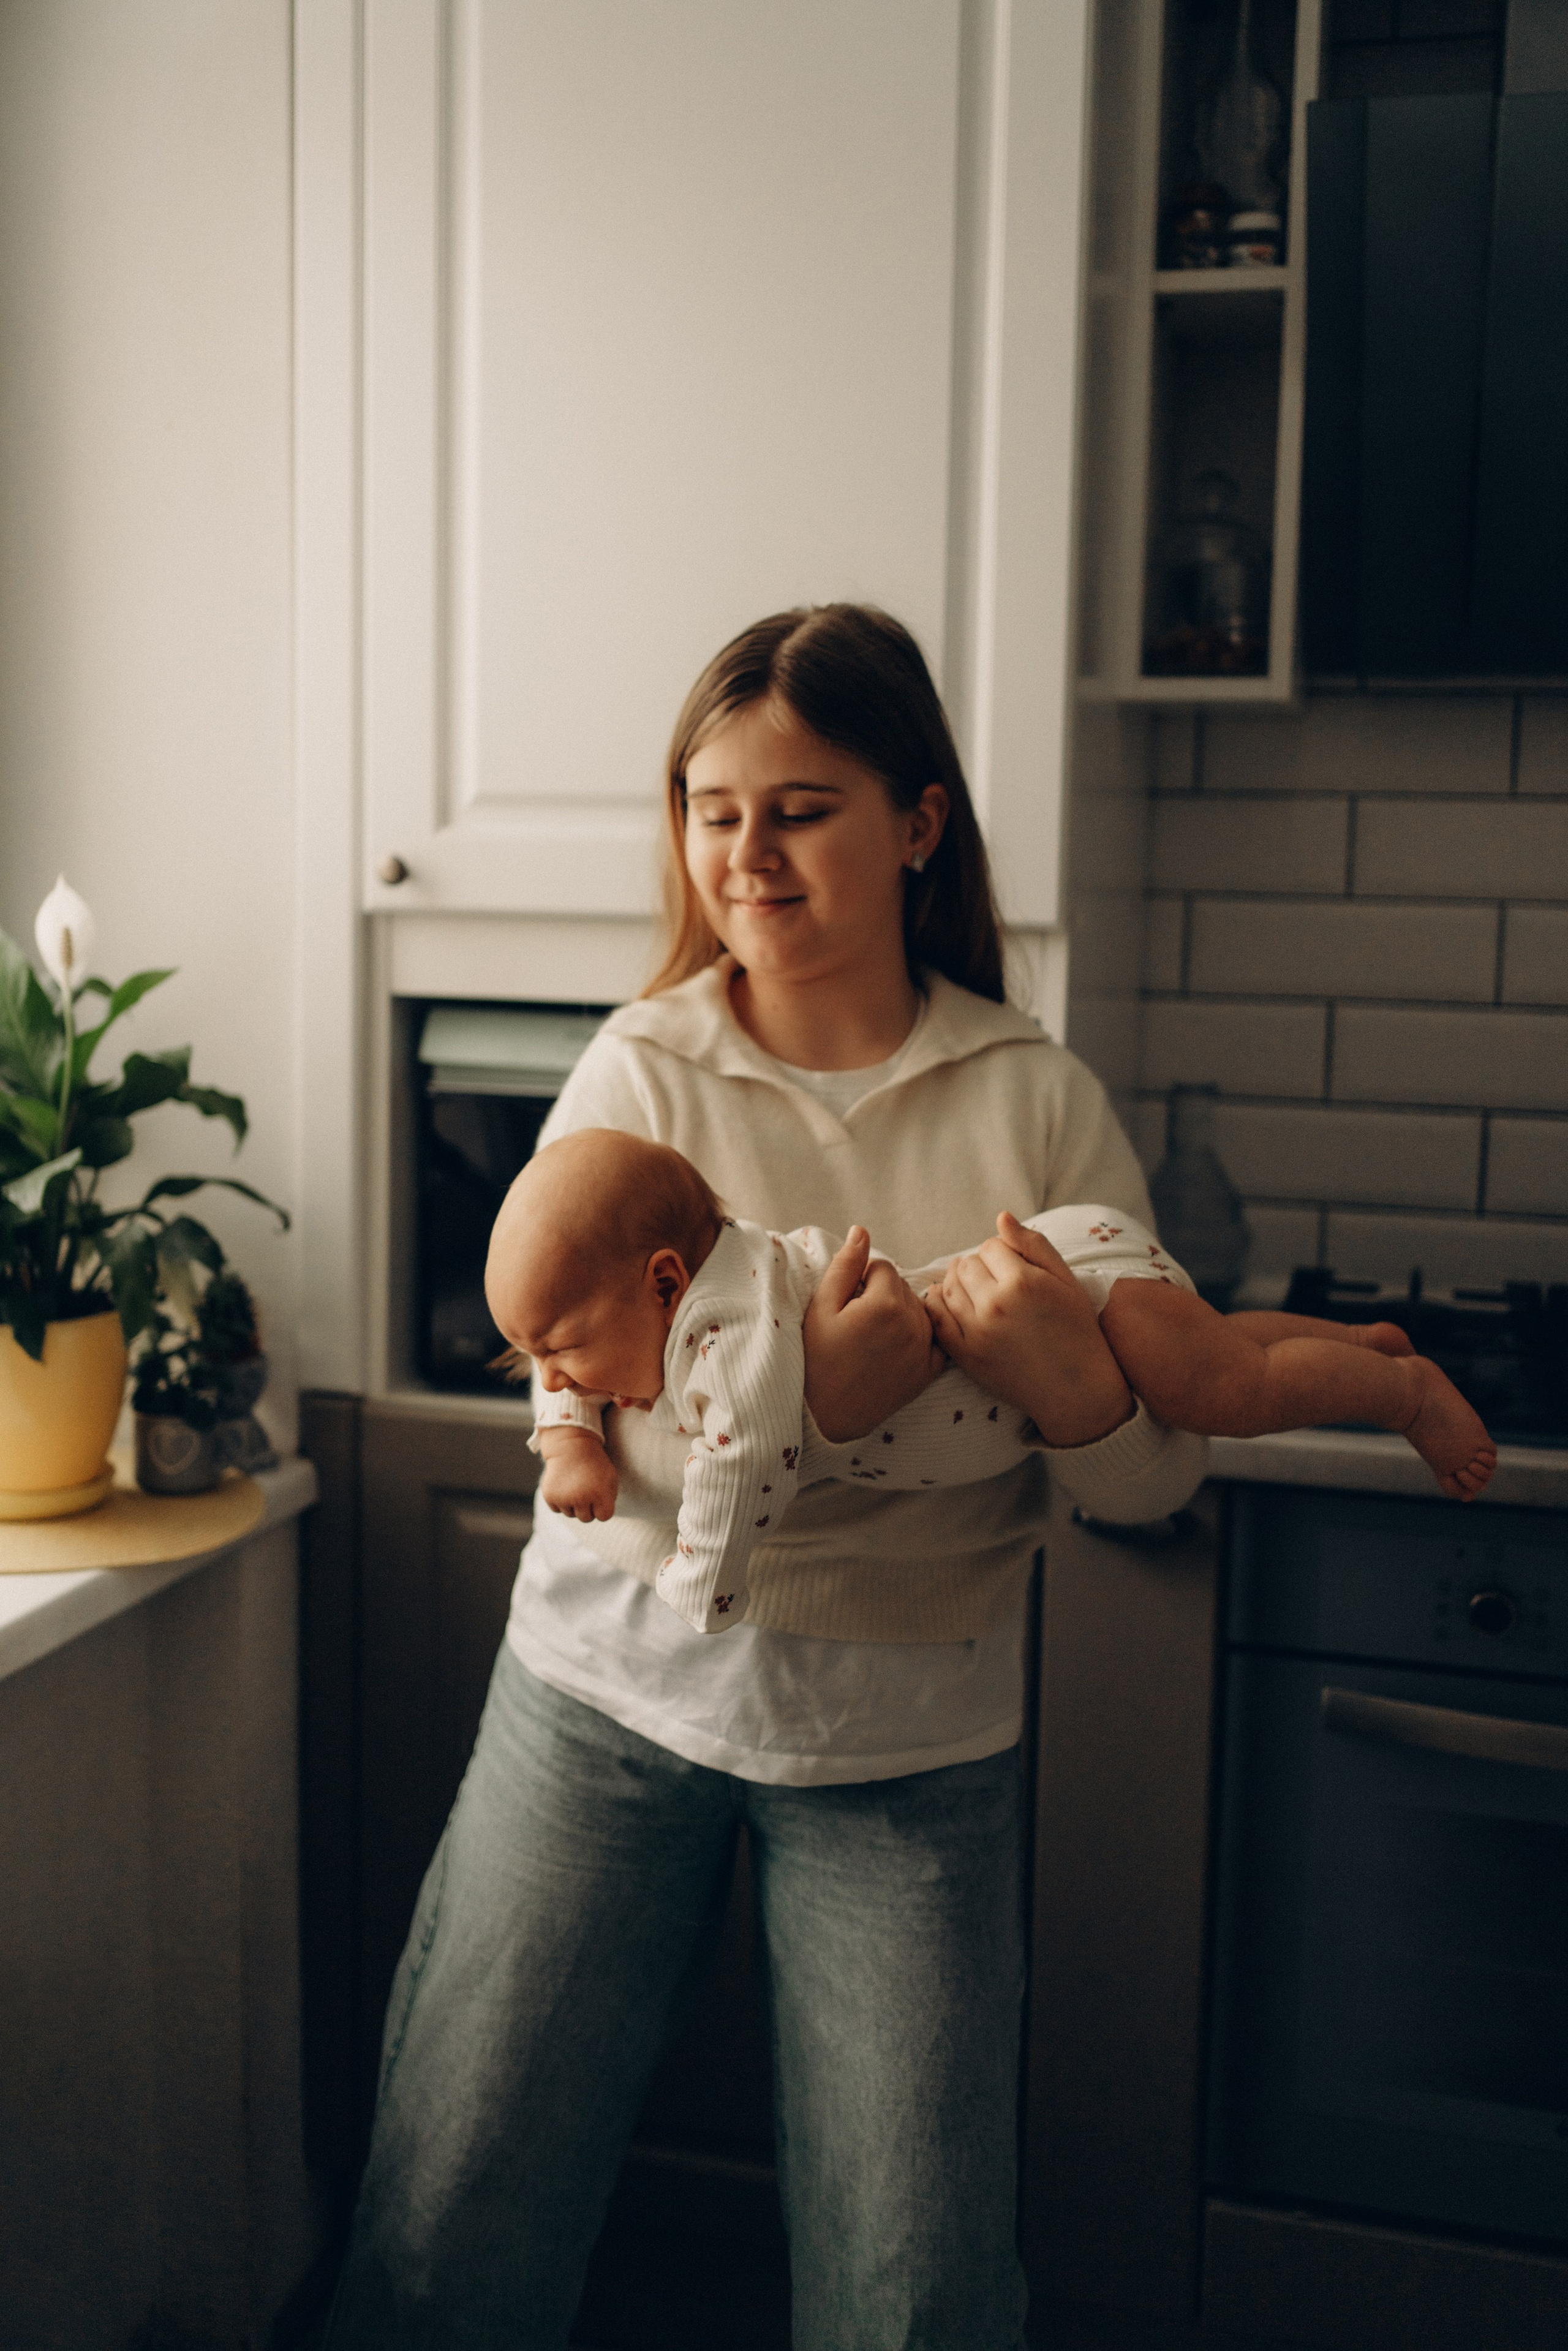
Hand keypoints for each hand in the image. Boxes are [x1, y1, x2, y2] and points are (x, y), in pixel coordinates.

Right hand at [538, 1428, 619, 1521]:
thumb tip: (600, 1516)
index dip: (602, 1507)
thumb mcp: (610, 1477)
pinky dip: (560, 1501)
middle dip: (588, 1507)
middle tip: (586, 1490)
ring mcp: (563, 1498)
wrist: (570, 1446)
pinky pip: (557, 1509)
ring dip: (573, 1504)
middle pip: (586, 1518)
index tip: (600, 1496)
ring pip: (571, 1514)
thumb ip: (609, 1499)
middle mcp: (581, 1498)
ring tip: (575, 1486)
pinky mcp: (550, 1496)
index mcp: (599, 1494)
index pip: (604, 1516)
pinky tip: (564, 1486)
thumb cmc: (594, 1463)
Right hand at [803, 1225, 947, 1442]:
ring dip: (900, 1314)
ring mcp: (924, 1349)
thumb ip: (845, 1266)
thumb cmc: (816, 1357)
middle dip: (880, 1295)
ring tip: (872, 1337)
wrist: (825, 1415)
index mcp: (885, 1304)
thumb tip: (862, 1231)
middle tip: (856, 1323)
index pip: (883, 1267)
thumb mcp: (821, 1307)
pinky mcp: (929, 1372)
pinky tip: (896, 1347)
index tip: (846, 1304)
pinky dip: (920, 1336)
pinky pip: (935, 1337)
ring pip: (919, 1308)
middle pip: (902, 1286)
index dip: (860, 1280)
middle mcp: (913, 1325)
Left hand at [924, 1211, 1133, 1448]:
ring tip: (979, 1291)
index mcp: (1022, 1282)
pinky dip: (937, 1304)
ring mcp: (977, 1332)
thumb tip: (1000, 1217)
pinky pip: (936, 1318)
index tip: (1015, 1268)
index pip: (990, 1246)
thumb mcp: (1066, 1281)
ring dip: (959, 1283)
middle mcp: (995, 1305)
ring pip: (948, 1287)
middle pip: (966, 1264)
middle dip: (980, 1267)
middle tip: (997, 1281)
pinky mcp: (965, 1356)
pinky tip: (949, 1301)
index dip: (1002, 1253)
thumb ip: (1033, 1245)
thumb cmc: (1077, 1330)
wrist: (1077, 1389)